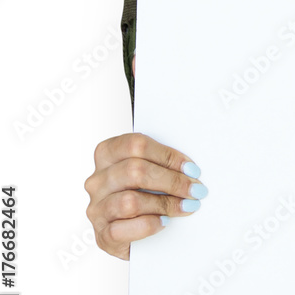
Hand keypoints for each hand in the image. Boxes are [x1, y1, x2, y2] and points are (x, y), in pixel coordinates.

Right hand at [84, 56, 207, 259]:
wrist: (146, 223)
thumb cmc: (154, 181)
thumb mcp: (158, 146)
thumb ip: (152, 104)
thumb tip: (140, 57)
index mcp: (108, 151)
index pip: (136, 144)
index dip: (169, 156)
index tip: (194, 166)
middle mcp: (96, 178)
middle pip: (134, 171)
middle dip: (172, 181)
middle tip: (198, 190)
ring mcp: (96, 209)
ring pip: (130, 200)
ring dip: (166, 203)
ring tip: (189, 207)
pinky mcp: (102, 237)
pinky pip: (123, 231)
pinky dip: (149, 225)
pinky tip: (165, 223)